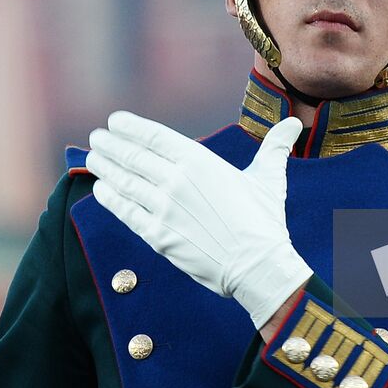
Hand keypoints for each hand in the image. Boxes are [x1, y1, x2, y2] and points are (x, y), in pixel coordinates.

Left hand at [87, 111, 311, 329]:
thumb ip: (274, 147)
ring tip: (93, 157)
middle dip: (111, 145)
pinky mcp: (158, 236)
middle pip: (134, 157)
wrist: (258, 266)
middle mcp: (176, 180)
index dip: (130, 127)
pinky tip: (101, 190)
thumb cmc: (264, 221)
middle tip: (96, 137)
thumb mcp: (268, 178)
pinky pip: (126, 213)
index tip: (114, 121)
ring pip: (125, 182)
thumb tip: (294, 124)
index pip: (155, 137)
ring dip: (105, 168)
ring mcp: (164, 209)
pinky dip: (110, 199)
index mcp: (199, 161)